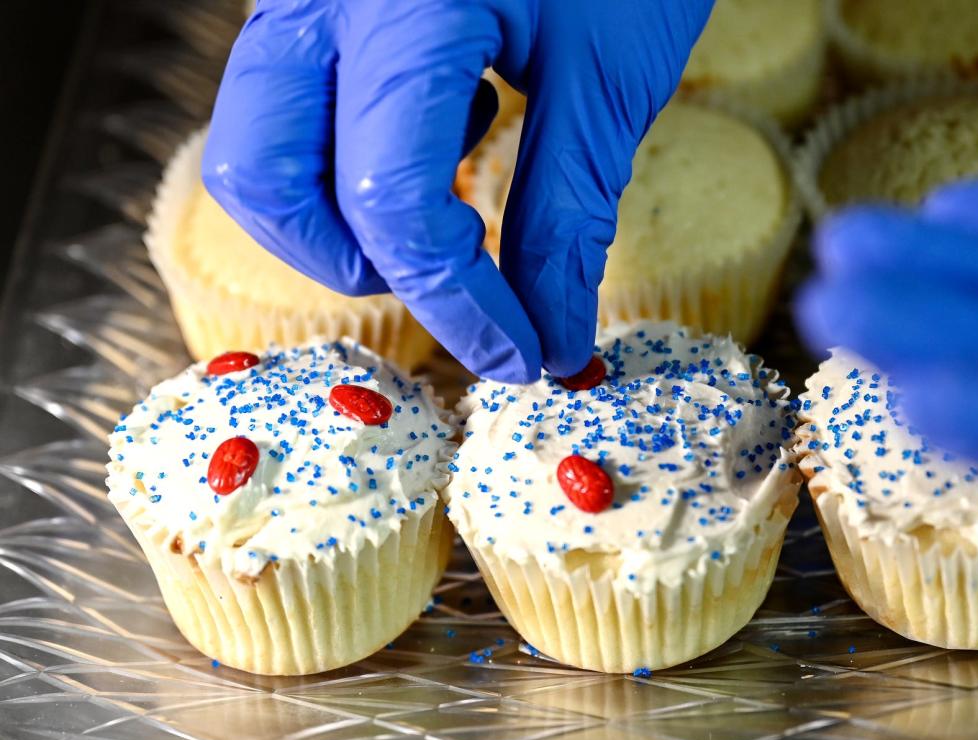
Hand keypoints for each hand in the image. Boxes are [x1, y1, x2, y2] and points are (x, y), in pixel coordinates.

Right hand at [202, 0, 711, 381]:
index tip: (524, 355)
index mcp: (403, 6)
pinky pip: (291, 104)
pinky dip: (351, 155)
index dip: (463, 305)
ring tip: (452, 191)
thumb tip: (550, 341)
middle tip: (455, 280)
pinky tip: (447, 123)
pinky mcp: (316, 2)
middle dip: (358, 263)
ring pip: (258, 145)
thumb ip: (566, 214)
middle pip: (264, 179)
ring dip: (341, 216)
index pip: (394, 206)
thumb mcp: (608, 78)